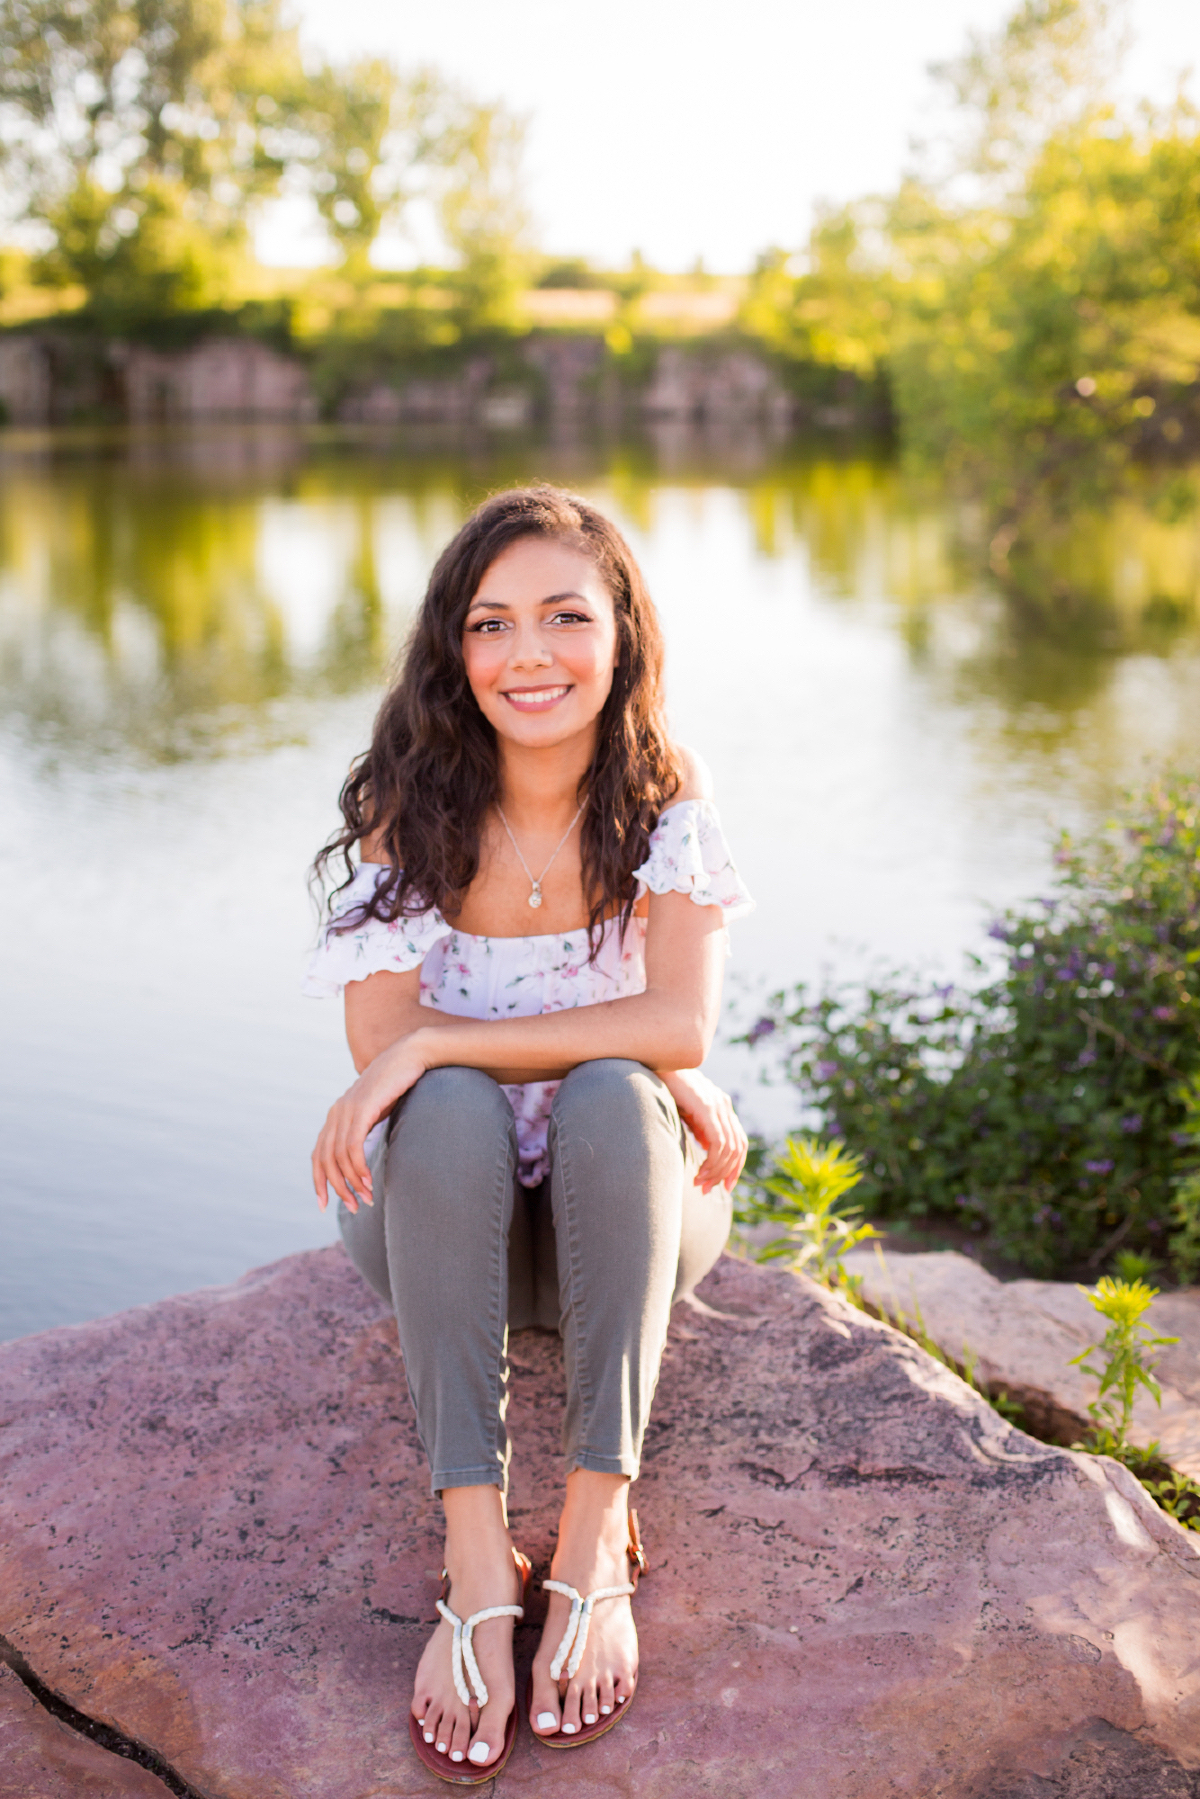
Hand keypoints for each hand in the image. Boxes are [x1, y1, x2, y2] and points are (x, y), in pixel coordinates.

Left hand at [311, 1032, 430, 1212]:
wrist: (412, 1055)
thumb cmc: (399, 1084)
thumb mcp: (377, 1111)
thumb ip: (365, 1128)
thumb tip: (363, 1154)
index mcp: (337, 1114)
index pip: (318, 1154)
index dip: (319, 1181)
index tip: (324, 1204)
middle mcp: (336, 1112)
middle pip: (325, 1160)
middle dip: (337, 1188)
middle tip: (355, 1207)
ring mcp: (347, 1109)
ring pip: (339, 1157)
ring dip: (352, 1183)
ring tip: (367, 1198)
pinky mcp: (362, 1109)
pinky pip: (353, 1146)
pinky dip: (358, 1168)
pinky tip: (368, 1181)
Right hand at [659, 1068, 747, 1194]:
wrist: (656, 1066)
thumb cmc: (667, 1089)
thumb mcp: (687, 1112)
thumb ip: (700, 1128)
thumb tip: (708, 1148)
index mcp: (722, 1106)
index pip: (739, 1142)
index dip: (735, 1166)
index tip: (724, 1186)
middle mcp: (724, 1106)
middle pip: (739, 1148)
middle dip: (726, 1174)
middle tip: (707, 1190)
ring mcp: (718, 1106)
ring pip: (730, 1149)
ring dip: (716, 1171)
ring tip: (699, 1183)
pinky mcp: (707, 1109)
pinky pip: (719, 1143)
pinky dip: (713, 1162)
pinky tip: (699, 1172)